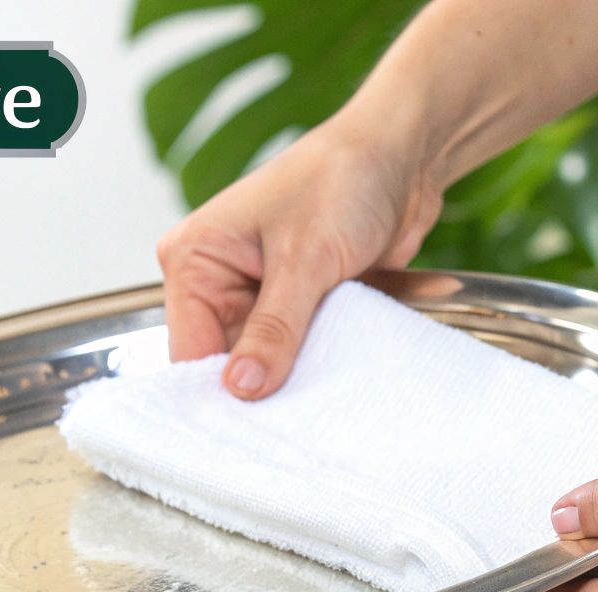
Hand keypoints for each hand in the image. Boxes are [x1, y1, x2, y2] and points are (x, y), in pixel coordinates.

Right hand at [156, 117, 443, 398]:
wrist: (406, 154)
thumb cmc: (343, 178)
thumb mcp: (305, 259)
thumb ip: (274, 329)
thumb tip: (242, 389)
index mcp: (196, 259)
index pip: (191, 349)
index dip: (221, 391)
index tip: (253, 430)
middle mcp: (220, 279)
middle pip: (231, 362)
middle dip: (270, 386)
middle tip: (301, 420)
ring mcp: (263, 294)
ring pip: (274, 362)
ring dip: (309, 370)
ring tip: (335, 383)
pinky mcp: (302, 303)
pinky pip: (310, 348)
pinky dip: (338, 353)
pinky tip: (360, 356)